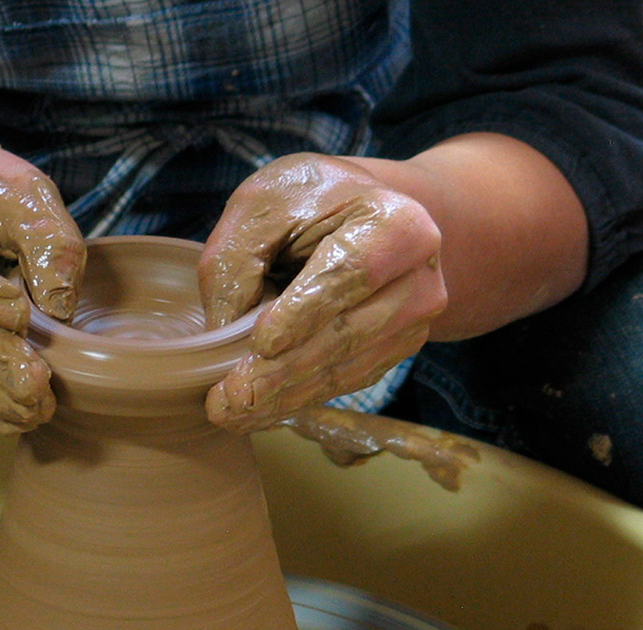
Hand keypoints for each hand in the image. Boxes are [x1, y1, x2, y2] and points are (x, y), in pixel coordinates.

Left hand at [198, 153, 445, 431]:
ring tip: (233, 412)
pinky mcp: (398, 349)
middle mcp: (418, 277)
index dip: (304, 312)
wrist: (366, 212)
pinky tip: (259, 409)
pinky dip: (301, 396)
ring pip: (347, 367)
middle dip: (283, 371)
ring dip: (287, 396)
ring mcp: (414, 319)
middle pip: (348, 333)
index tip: (261, 343)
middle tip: (230, 398)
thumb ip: (238, 258)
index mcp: (395, 224)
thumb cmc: (311, 203)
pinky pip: (348, 380)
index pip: (349, 274)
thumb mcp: (263, 205)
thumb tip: (224, 331)